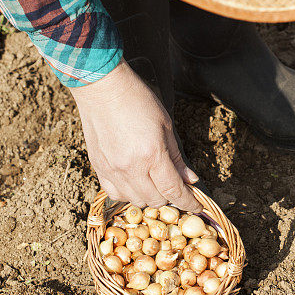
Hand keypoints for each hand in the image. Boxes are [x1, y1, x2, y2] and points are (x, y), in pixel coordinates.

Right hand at [71, 60, 200, 211]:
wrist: (102, 88)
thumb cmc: (137, 99)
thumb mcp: (166, 124)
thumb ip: (177, 156)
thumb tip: (190, 179)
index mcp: (152, 155)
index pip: (173, 190)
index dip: (188, 202)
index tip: (197, 206)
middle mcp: (131, 168)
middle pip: (155, 199)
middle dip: (170, 196)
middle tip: (175, 185)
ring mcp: (112, 170)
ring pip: (135, 200)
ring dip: (149, 196)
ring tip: (154, 182)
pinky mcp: (98, 167)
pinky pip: (114, 193)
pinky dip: (128, 193)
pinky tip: (134, 181)